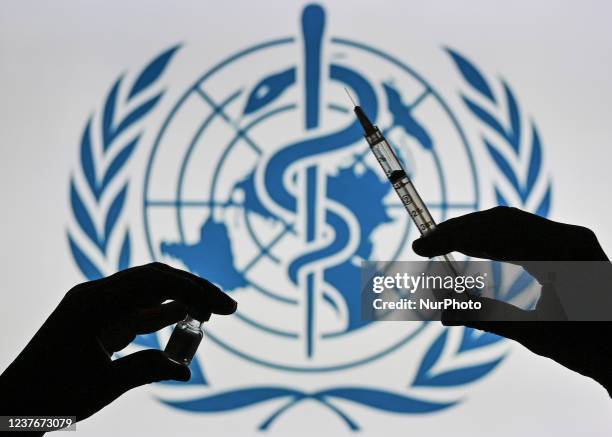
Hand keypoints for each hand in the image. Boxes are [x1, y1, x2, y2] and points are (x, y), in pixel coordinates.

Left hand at [0, 262, 236, 423]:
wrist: (13, 405)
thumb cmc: (49, 398)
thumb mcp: (102, 386)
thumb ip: (146, 370)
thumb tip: (187, 370)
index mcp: (92, 303)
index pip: (153, 282)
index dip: (194, 290)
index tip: (224, 308)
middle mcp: (95, 295)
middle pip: (154, 279)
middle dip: (194, 289)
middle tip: (227, 307)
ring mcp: (98, 306)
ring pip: (149, 291)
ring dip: (181, 298)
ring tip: (214, 312)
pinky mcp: (100, 320)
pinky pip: (138, 310)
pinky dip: (164, 313)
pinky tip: (186, 315)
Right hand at [412, 206, 611, 394]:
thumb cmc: (584, 347)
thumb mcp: (530, 333)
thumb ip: (482, 315)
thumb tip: (439, 310)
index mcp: (562, 253)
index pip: (495, 233)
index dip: (453, 237)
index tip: (421, 246)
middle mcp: (567, 236)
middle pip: (500, 220)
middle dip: (459, 230)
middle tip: (425, 245)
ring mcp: (568, 237)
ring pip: (509, 223)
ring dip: (473, 233)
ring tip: (441, 246)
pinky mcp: (566, 244)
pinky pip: (520, 232)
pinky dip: (491, 239)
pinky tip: (473, 249)